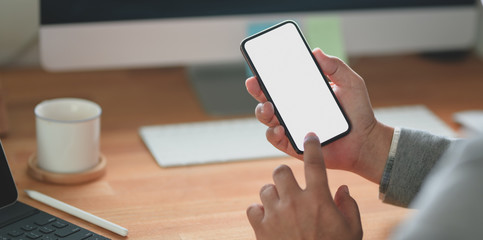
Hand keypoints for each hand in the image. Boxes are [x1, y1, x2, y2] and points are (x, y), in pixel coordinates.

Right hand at [245, 48, 392, 182]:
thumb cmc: (358, 112)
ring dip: (262, 111)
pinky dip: (273, 133)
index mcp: (302, 93)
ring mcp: (291, 127)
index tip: (259, 66)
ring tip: (268, 107)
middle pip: (266, 98)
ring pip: (267, 118)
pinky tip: (280, 128)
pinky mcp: (293, 145)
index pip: (280, 81)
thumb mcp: (350, 83)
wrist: (365, 141)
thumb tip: (316, 52)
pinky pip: (276, 139)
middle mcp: (293, 109)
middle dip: (256, 90)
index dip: (266, 74)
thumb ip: (335, 66)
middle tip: (254, 83)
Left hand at [247, 133, 362, 239]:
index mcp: (319, 199)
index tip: (309, 136)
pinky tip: (268, 220)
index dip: (312, 146)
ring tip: (281, 208)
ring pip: (266, 189)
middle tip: (289, 186)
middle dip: (284, 175)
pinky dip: (259, 212)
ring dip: (272, 196)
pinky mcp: (261, 229)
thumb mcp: (352, 231)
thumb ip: (348, 206)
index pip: (314, 163)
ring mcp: (276, 215)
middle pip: (280, 170)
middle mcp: (295, 202)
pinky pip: (253, 209)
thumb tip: (342, 188)